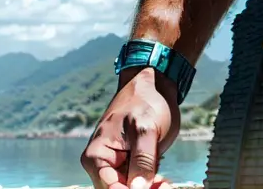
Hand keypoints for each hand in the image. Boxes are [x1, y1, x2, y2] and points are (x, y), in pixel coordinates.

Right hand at [81, 68, 179, 188]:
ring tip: (166, 184)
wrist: (155, 85)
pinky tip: (164, 182)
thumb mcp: (146, 129)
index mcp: (96, 157)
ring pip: (131, 188)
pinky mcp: (131, 164)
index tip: (156, 187)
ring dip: (149, 188)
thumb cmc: (146, 101)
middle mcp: (101, 165)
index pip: (111, 188)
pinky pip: (139, 182)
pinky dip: (152, 184)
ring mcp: (117, 165)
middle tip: (165, 186)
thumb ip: (142, 160)